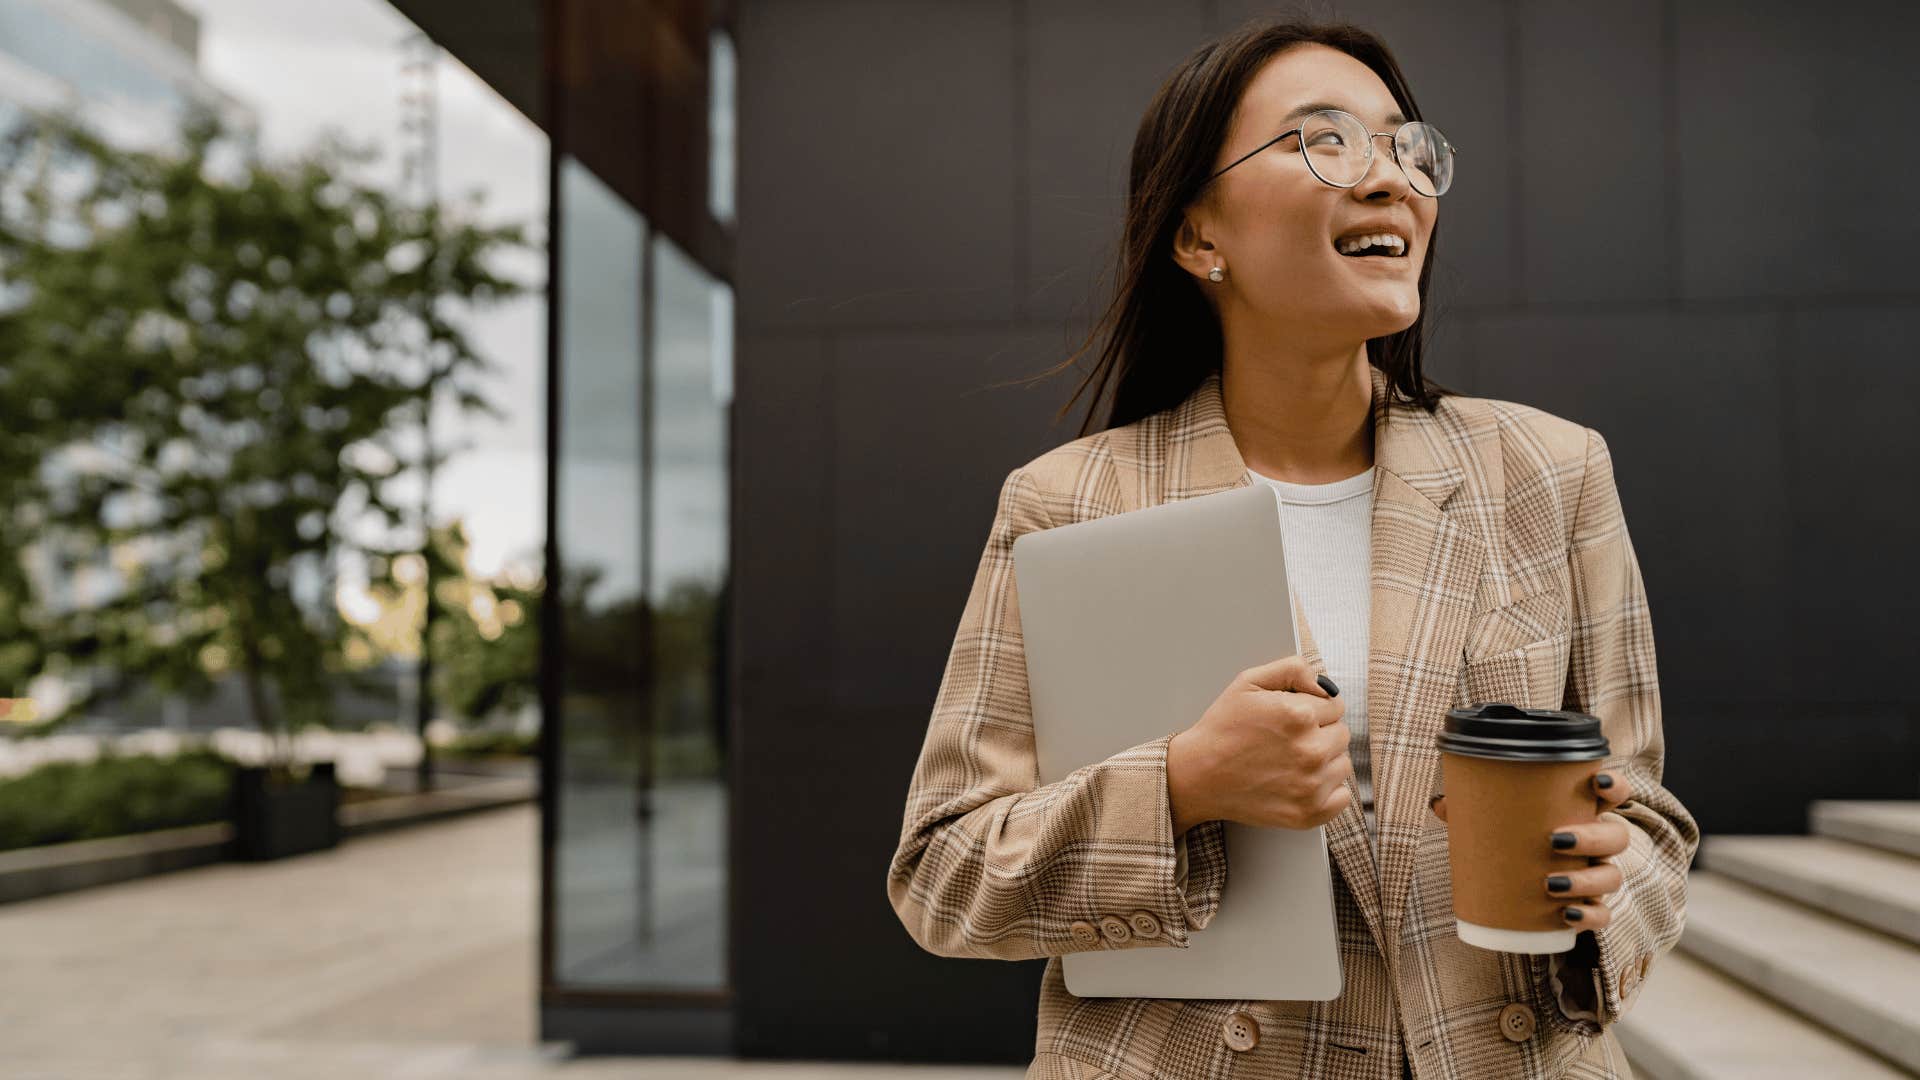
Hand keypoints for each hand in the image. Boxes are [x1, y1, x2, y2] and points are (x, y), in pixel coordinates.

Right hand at [1167, 655, 1351, 833]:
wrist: (1197, 776)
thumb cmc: (1222, 729)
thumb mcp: (1249, 682)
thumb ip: (1293, 669)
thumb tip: (1325, 683)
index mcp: (1299, 715)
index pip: (1335, 704)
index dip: (1313, 708)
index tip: (1291, 718)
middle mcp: (1310, 750)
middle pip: (1342, 733)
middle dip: (1320, 732)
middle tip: (1287, 740)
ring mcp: (1311, 785)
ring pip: (1342, 763)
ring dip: (1324, 761)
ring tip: (1289, 762)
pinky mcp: (1309, 813)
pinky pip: (1342, 797)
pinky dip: (1328, 791)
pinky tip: (1301, 783)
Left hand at [1430, 770, 1633, 928]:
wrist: (1517, 887)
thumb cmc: (1512, 839)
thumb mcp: (1494, 820)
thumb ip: (1471, 808)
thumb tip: (1440, 803)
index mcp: (1580, 812)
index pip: (1612, 792)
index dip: (1613, 784)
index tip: (1597, 781)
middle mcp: (1597, 843)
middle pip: (1617, 836)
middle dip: (1593, 837)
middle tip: (1557, 839)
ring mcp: (1597, 875)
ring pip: (1612, 876)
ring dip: (1586, 881)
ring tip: (1551, 883)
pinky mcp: (1591, 907)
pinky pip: (1602, 915)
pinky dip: (1589, 916)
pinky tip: (1566, 916)